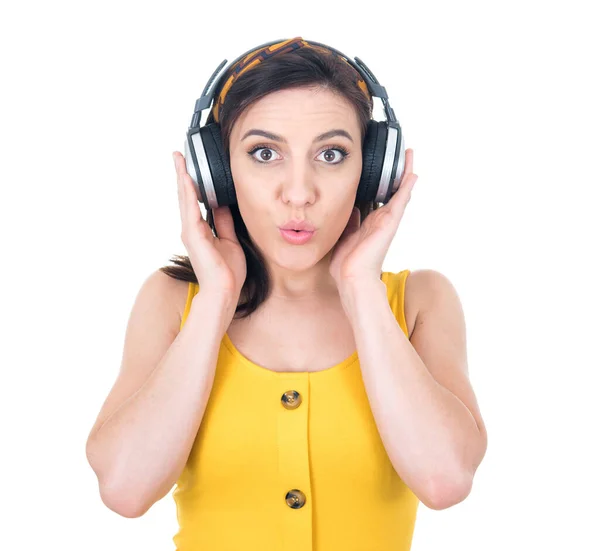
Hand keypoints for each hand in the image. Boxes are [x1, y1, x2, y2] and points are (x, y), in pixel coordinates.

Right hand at [174, 151, 246, 299]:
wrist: (224, 291)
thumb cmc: (227, 272)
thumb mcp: (230, 240)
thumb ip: (224, 222)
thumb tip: (223, 205)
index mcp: (200, 230)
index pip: (194, 201)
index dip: (191, 183)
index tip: (189, 166)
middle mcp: (191, 229)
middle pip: (185, 196)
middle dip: (182, 174)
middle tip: (179, 154)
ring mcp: (190, 232)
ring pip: (185, 198)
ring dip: (182, 177)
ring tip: (178, 159)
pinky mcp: (193, 235)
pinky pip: (190, 209)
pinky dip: (188, 192)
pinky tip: (186, 178)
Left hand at [329, 148, 417, 286]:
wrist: (351, 277)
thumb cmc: (346, 263)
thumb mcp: (344, 235)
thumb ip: (349, 220)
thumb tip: (350, 207)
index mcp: (369, 223)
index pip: (376, 197)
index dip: (379, 182)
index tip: (379, 167)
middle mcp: (380, 220)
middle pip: (391, 191)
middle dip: (395, 173)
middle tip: (400, 154)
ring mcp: (387, 220)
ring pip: (399, 192)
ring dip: (405, 173)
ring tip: (409, 154)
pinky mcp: (390, 222)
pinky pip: (401, 200)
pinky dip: (407, 187)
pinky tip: (413, 173)